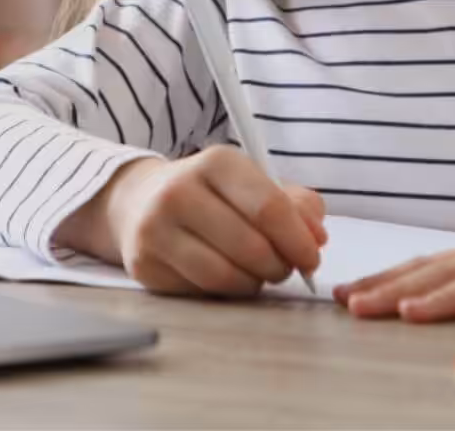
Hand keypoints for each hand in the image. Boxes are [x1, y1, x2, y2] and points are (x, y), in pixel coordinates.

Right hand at [54, 146, 326, 297]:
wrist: (138, 201)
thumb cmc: (211, 194)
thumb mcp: (252, 183)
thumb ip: (295, 204)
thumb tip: (316, 237)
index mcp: (215, 162)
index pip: (268, 208)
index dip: (298, 240)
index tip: (312, 258)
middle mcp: (179, 191)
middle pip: (250, 247)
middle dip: (279, 265)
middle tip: (285, 268)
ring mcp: (156, 230)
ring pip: (225, 276)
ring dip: (254, 283)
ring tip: (259, 273)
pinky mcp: (144, 265)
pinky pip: (200, 292)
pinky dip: (225, 291)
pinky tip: (229, 277)